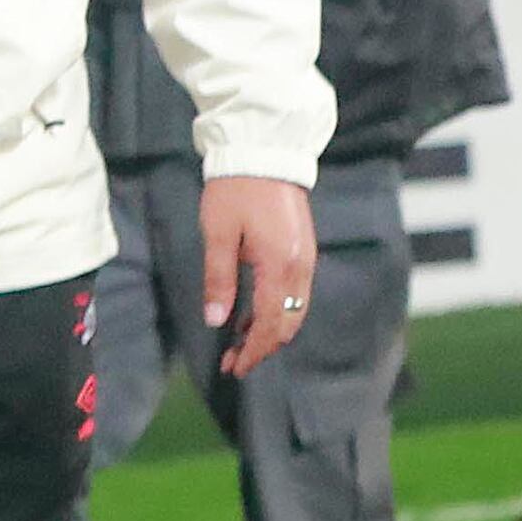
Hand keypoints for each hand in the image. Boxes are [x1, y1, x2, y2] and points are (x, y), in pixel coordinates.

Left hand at [202, 172, 320, 376]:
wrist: (265, 152)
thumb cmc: (236, 190)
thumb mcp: (219, 235)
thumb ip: (219, 279)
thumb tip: (216, 321)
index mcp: (279, 264)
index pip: (270, 323)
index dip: (253, 350)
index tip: (234, 368)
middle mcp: (300, 266)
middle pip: (288, 323)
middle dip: (263, 347)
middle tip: (234, 362)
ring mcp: (306, 258)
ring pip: (295, 311)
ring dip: (270, 331)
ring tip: (240, 342)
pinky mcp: (303, 249)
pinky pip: (296, 293)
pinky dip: (277, 311)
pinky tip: (253, 314)